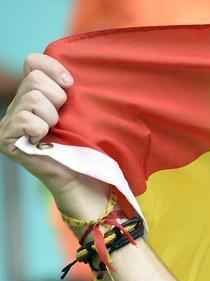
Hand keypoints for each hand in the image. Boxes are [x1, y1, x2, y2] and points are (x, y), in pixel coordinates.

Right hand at [1, 53, 109, 221]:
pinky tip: (45, 141)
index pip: (33, 61)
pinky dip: (41, 129)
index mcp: (36, 94)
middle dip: (57, 98)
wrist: (89, 180)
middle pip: (34, 78)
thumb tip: (71, 74)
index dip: (53, 69)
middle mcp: (19, 105)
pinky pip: (25, 119)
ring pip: (33, 98)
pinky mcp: (6, 139)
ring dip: (53, 116)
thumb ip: (72, 89)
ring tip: (57, 132)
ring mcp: (9, 122)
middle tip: (64, 119)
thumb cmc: (91, 146)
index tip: (71, 85)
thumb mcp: (84, 110)